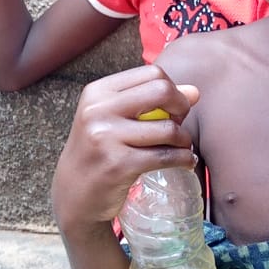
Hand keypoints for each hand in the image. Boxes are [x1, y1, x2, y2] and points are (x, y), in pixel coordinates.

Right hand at [53, 66, 199, 238]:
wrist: (73, 195)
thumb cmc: (99, 152)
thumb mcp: (113, 120)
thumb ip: (150, 102)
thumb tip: (195, 92)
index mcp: (98, 92)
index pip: (152, 73)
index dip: (171, 89)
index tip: (172, 109)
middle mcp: (98, 110)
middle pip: (161, 91)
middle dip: (181, 107)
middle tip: (180, 125)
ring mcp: (106, 138)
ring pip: (168, 128)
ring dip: (184, 140)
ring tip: (181, 148)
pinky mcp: (118, 165)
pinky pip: (166, 156)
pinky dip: (184, 160)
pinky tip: (185, 163)